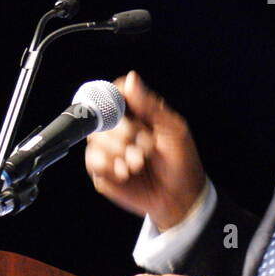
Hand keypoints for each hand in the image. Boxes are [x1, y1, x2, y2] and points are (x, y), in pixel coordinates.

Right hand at [84, 71, 205, 229]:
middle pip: (102, 116)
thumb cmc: (181, 160)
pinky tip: (126, 173)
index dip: (113, 98)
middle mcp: (120, 127)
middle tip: (145, 145)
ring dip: (118, 151)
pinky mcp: (103, 170)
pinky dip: (109, 166)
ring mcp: (109, 149)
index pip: (114, 93)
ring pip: (95, 139)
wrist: (180, 197)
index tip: (123, 111)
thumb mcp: (173, 129)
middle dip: (124, 132)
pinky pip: (93, 161)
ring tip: (139, 163)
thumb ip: (149, 106)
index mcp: (137, 112)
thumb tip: (131, 78)